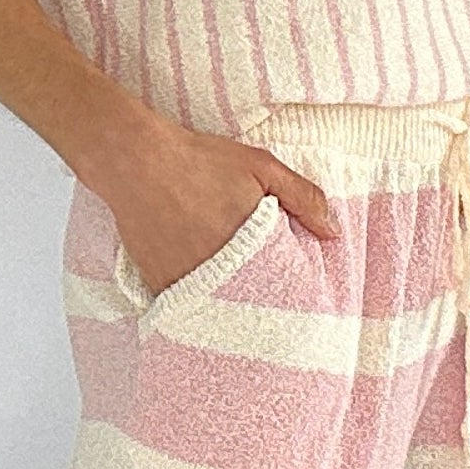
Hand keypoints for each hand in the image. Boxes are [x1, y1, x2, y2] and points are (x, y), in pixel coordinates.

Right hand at [99, 122, 338, 304]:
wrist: (136, 161)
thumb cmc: (200, 161)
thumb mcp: (261, 167)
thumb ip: (303, 198)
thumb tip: (333, 232)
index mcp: (248, 250)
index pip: (281, 289)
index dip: (291, 294)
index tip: (299, 298)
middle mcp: (217, 274)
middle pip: (250, 305)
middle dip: (262, 305)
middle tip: (272, 307)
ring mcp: (185, 283)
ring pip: (218, 307)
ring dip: (230, 305)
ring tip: (240, 299)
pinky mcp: (159, 284)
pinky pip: (186, 303)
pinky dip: (198, 300)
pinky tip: (206, 289)